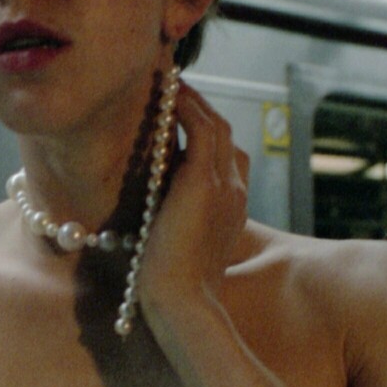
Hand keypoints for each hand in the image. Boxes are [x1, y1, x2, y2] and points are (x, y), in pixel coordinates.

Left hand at [136, 83, 250, 320]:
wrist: (181, 304)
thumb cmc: (171, 287)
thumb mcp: (177, 248)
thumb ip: (174, 222)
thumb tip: (150, 209)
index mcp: (233, 208)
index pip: (227, 156)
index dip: (205, 131)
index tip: (179, 116)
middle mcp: (235, 192)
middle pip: (224, 134)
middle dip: (199, 108)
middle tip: (172, 87)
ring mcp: (224, 185)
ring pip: (214, 126)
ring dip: (191, 100)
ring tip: (167, 83)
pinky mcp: (203, 181)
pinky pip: (200, 129)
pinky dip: (185, 108)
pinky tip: (165, 97)